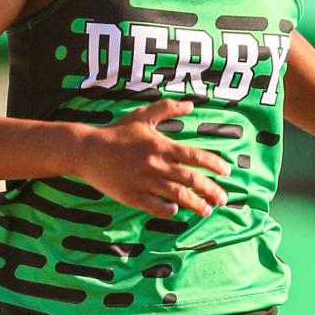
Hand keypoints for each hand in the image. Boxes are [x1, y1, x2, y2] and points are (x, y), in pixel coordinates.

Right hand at [72, 100, 228, 219]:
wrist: (87, 150)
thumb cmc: (116, 133)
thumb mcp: (142, 117)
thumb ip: (167, 109)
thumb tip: (191, 104)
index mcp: (161, 146)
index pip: (195, 156)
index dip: (214, 165)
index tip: (227, 172)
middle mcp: (155, 164)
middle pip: (191, 180)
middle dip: (211, 191)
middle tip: (223, 200)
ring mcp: (144, 182)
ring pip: (177, 196)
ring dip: (195, 205)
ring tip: (207, 211)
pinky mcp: (131, 196)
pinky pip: (156, 207)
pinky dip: (169, 210)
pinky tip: (176, 210)